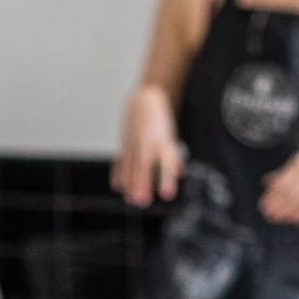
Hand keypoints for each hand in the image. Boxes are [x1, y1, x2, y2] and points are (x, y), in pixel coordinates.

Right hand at [112, 85, 184, 205]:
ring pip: (131, 165)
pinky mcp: (124, 141)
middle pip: (145, 166)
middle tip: (142, 201)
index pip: (167, 161)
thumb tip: (180, 172)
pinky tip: (118, 186)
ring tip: (130, 199)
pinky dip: (119, 173)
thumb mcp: (170, 135)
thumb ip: (172, 155)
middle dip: (143, 184)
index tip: (167, 194)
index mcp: (163, 140)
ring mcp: (134, 142)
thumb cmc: (159, 120)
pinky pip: (121, 159)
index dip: (167, 178)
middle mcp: (148, 141)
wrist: (144, 97)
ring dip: (130, 183)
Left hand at [261, 132, 298, 224]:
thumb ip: (284, 171)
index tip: (263, 205)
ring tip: (278, 218)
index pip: (283, 184)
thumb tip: (267, 182)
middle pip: (291, 195)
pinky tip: (296, 219)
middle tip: (268, 215)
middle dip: (278, 207)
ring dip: (288, 213)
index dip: (272, 197)